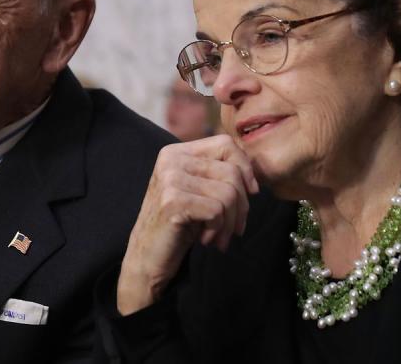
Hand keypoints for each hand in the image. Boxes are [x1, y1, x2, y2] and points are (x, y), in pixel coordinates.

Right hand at [116, 135, 257, 314]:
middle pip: (232, 172)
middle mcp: (171, 160)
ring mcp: (170, 179)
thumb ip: (217, 173)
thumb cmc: (178, 226)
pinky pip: (217, 211)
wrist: (147, 258)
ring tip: (219, 237)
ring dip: (231, 222)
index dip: (245, 167)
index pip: (225, 143)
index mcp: (176, 152)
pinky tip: (205, 239)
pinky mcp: (173, 202)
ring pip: (228, 193)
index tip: (250, 192)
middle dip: (242, 205)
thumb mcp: (198, 192)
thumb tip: (253, 172)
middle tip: (234, 228)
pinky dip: (218, 230)